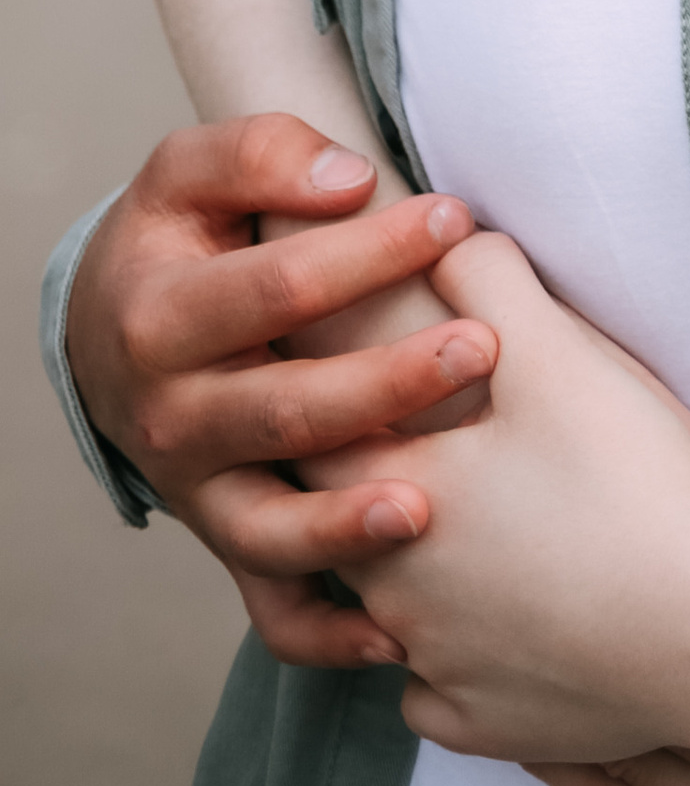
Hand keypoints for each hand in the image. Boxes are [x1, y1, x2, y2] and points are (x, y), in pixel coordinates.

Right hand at [64, 116, 495, 666]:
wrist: (109, 331)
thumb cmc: (179, 237)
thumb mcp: (191, 171)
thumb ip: (264, 154)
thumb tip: (350, 182)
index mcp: (162, 318)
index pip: (278, 288)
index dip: (369, 252)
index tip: (454, 218)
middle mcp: (173, 418)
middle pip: (283, 410)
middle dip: (387, 383)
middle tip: (483, 348)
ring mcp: (199, 492)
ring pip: (269, 528)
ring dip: (349, 524)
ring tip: (426, 505)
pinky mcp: (225, 539)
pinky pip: (270, 608)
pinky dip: (328, 631)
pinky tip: (399, 630)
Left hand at [331, 235, 689, 760]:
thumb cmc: (626, 484)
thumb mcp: (557, 358)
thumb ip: (489, 282)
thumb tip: (443, 231)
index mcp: (403, 494)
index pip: (317, 437)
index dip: (328, 397)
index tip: (332, 370)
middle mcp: (396, 592)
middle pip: (344, 532)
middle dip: (371, 489)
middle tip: (417, 450)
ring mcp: (434, 668)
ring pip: (388, 619)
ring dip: (413, 579)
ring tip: (467, 539)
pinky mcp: (478, 723)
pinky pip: (438, 692)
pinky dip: (457, 662)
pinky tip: (499, 630)